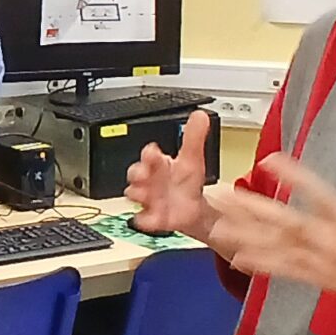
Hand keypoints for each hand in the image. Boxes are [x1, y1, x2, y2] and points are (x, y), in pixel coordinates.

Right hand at [124, 109, 219, 242]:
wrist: (191, 208)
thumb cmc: (186, 181)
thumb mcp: (192, 158)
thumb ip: (193, 137)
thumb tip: (200, 115)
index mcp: (157, 163)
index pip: (148, 154)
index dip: (148, 153)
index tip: (153, 152)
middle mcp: (149, 180)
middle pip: (135, 174)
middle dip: (137, 173)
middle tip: (144, 174)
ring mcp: (149, 199)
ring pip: (135, 195)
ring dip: (139, 194)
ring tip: (147, 195)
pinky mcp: (152, 217)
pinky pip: (143, 219)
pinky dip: (145, 219)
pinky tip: (150, 218)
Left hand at [210, 148, 335, 334]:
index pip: (320, 194)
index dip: (294, 177)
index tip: (269, 159)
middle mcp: (333, 243)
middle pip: (285, 224)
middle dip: (250, 209)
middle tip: (220, 195)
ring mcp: (323, 263)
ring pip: (278, 248)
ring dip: (245, 235)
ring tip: (216, 223)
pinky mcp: (319, 278)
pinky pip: (285, 271)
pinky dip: (260, 264)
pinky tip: (235, 257)